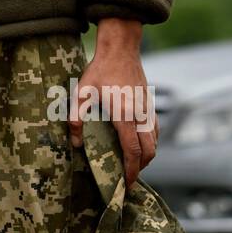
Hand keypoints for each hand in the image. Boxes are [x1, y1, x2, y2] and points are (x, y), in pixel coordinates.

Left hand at [68, 23, 158, 189]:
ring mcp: (149, 110)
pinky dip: (150, 144)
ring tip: (131, 165)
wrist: (121, 49)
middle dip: (140, 169)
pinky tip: (138, 145)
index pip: (133, 151)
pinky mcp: (150, 105)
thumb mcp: (81, 92)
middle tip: (127, 178)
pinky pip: (155, 131)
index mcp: (125, 115)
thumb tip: (76, 143)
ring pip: (154, 142)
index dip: (131, 171)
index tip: (126, 184)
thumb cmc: (100, 70)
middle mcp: (141, 115)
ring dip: (146, 157)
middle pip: (149, 152)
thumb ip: (76, 118)